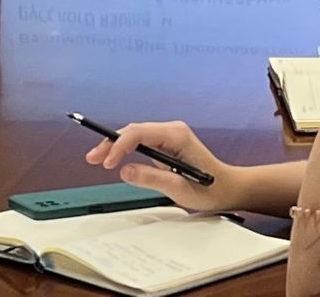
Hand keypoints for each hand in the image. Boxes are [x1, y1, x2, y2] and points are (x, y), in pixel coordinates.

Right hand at [85, 120, 243, 212]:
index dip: (119, 145)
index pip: (139, 133)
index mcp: (176, 136)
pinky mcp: (167, 143)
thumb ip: (152, 178)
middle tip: (92, 159)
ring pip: (135, 134)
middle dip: (111, 143)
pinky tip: (114, 157)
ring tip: (98, 159)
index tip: (108, 163)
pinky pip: (141, 141)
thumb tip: (125, 170)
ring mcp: (169, 135)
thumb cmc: (210, 189)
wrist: (228, 188)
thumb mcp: (179, 188)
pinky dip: (126, 148)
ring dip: (116, 145)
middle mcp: (172, 130)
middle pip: (134, 130)